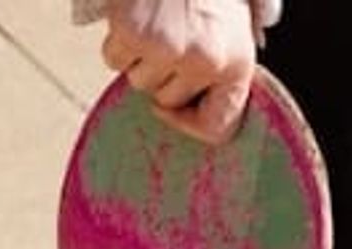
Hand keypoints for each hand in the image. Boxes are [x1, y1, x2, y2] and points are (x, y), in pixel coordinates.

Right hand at [101, 0, 255, 143]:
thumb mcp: (232, 34)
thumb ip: (221, 78)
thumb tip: (192, 119)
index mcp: (237, 66)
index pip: (217, 129)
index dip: (191, 124)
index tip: (176, 109)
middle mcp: (204, 63)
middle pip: (167, 101)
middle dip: (163, 75)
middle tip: (171, 38)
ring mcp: (167, 50)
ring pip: (139, 82)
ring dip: (139, 57)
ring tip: (156, 24)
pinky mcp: (133, 34)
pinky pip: (113, 60)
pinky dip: (118, 42)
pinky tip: (136, 17)